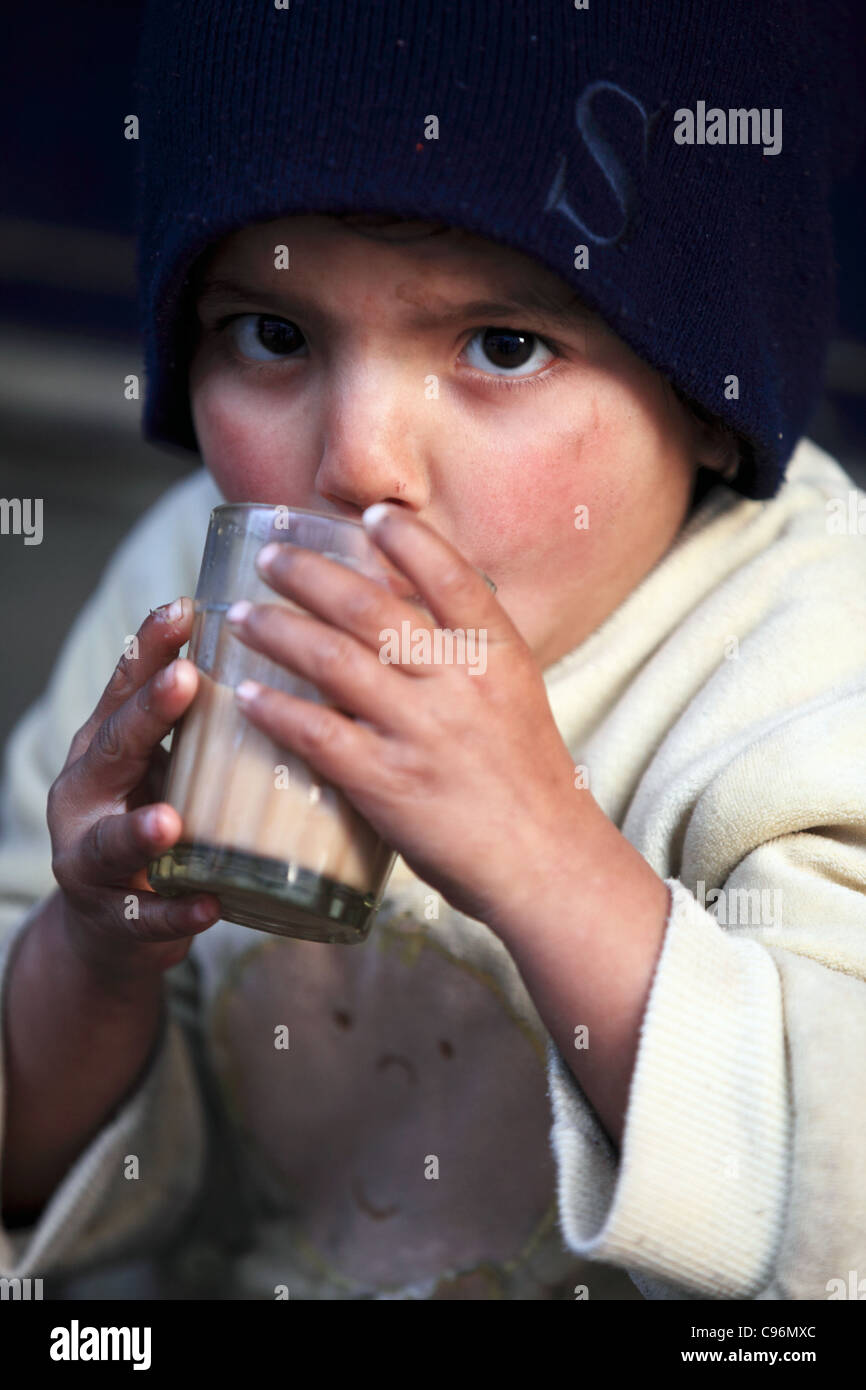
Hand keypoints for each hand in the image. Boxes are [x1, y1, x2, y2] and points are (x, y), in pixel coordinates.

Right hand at [48, 598, 222, 981]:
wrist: (114, 923)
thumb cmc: (156, 819)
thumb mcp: (169, 765)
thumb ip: (201, 722)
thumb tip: (285, 651)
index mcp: (105, 746)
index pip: (126, 687)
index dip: (150, 647)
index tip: (183, 606)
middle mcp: (87, 793)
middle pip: (114, 746)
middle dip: (148, 713)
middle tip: (184, 679)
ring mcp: (91, 857)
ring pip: (111, 841)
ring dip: (141, 831)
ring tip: (169, 822)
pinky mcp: (114, 918)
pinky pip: (147, 917)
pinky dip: (176, 912)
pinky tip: (206, 907)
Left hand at [225, 503, 586, 926]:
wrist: (546, 864)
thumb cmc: (526, 781)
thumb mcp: (513, 697)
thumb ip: (466, 655)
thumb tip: (409, 612)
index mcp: (498, 654)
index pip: (450, 573)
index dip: (406, 537)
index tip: (368, 512)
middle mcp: (460, 682)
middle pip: (370, 606)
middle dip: (309, 574)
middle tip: (270, 556)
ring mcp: (422, 732)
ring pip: (332, 660)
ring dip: (276, 630)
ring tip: (239, 616)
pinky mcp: (388, 783)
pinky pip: (317, 733)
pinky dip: (275, 709)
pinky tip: (244, 695)